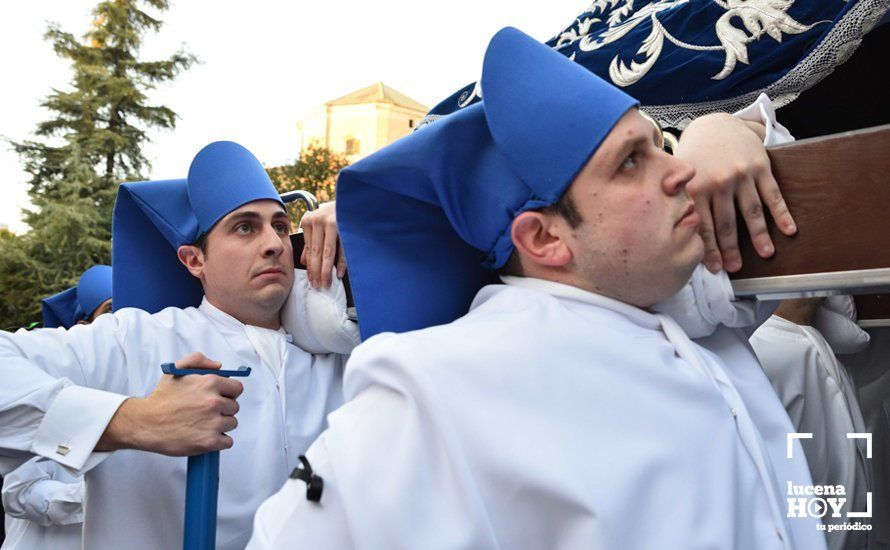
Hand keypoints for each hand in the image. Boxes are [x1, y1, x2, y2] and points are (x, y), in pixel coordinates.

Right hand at [97, 352, 243, 455]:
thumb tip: (218, 366)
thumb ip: (198, 360)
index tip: (220, 397)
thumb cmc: (161, 399)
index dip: (228, 393)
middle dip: (223, 409)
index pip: (237, 388)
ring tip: (202, 424)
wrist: (145, 423)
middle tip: (206, 412)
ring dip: (221, 425)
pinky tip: (205, 436)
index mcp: (209, 383)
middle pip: (234, 407)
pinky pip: (227, 441)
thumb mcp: (176, 371)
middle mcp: (214, 402)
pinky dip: (219, 441)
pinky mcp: (209, 442)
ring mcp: (213, 423)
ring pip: (231, 424)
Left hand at [300, 202, 345, 287]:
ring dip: (326, 270)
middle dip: (317, 272)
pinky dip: (341, 263)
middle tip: (318, 286)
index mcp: (308, 222)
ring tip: (326, 282)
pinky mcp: (344, 225)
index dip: (310, 267)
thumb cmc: (335, 214)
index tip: (311, 280)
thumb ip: (312, 242)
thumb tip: (304, 262)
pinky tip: (339, 273)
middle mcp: (318, 221)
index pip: (309, 250)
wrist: (352, 199)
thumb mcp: (319, 225)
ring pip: (327, 252)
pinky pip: (342, 249)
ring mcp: (331, 222)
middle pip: (316, 253)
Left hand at [674, 113, 796, 272]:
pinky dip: (781, 213)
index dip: (709, 249)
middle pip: (727, 222)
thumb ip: (679, 202)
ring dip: (759, 235)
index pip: (703, 225)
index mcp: (696, 187)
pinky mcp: (760, 167)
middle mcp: (719, 182)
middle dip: (731, 248)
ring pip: (751, 211)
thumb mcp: (681, 178)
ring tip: (766, 254)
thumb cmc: (695, 158)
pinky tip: (789, 230)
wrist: (716, 125)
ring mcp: (741, 175)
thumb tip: (674, 230)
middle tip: (736, 268)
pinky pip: (772, 194)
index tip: (715, 268)